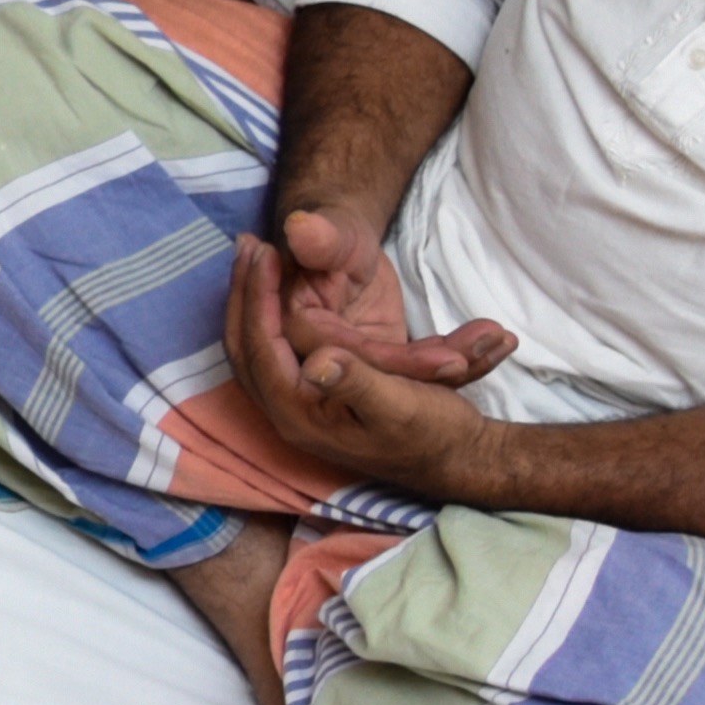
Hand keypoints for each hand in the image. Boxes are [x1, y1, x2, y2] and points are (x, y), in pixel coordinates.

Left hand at [227, 222, 518, 497]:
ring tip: (254, 255)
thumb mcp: (402, 405)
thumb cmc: (434, 434)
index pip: (261, 347)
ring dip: (252, 301)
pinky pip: (275, 350)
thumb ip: (358, 382)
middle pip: (245, 345)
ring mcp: (296, 409)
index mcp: (301, 415)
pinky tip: (276, 287)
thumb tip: (318, 360)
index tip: (264, 252)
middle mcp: (288, 414)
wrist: (459, 460)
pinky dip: (269, 315)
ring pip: (255, 347)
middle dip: (245, 293)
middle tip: (249, 243)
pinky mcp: (311, 399)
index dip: (259, 298)